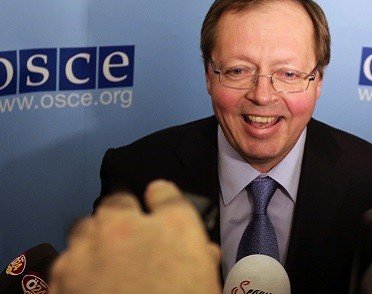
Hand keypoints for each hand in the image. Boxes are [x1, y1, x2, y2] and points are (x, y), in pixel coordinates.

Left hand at [50, 180, 220, 293]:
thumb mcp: (206, 284)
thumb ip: (201, 259)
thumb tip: (201, 253)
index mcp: (175, 226)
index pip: (163, 191)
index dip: (161, 202)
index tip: (160, 212)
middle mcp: (129, 225)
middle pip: (118, 201)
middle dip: (123, 216)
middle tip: (129, 240)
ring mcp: (90, 246)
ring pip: (86, 226)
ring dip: (96, 239)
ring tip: (104, 262)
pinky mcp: (61, 272)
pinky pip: (67, 257)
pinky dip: (76, 268)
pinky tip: (86, 286)